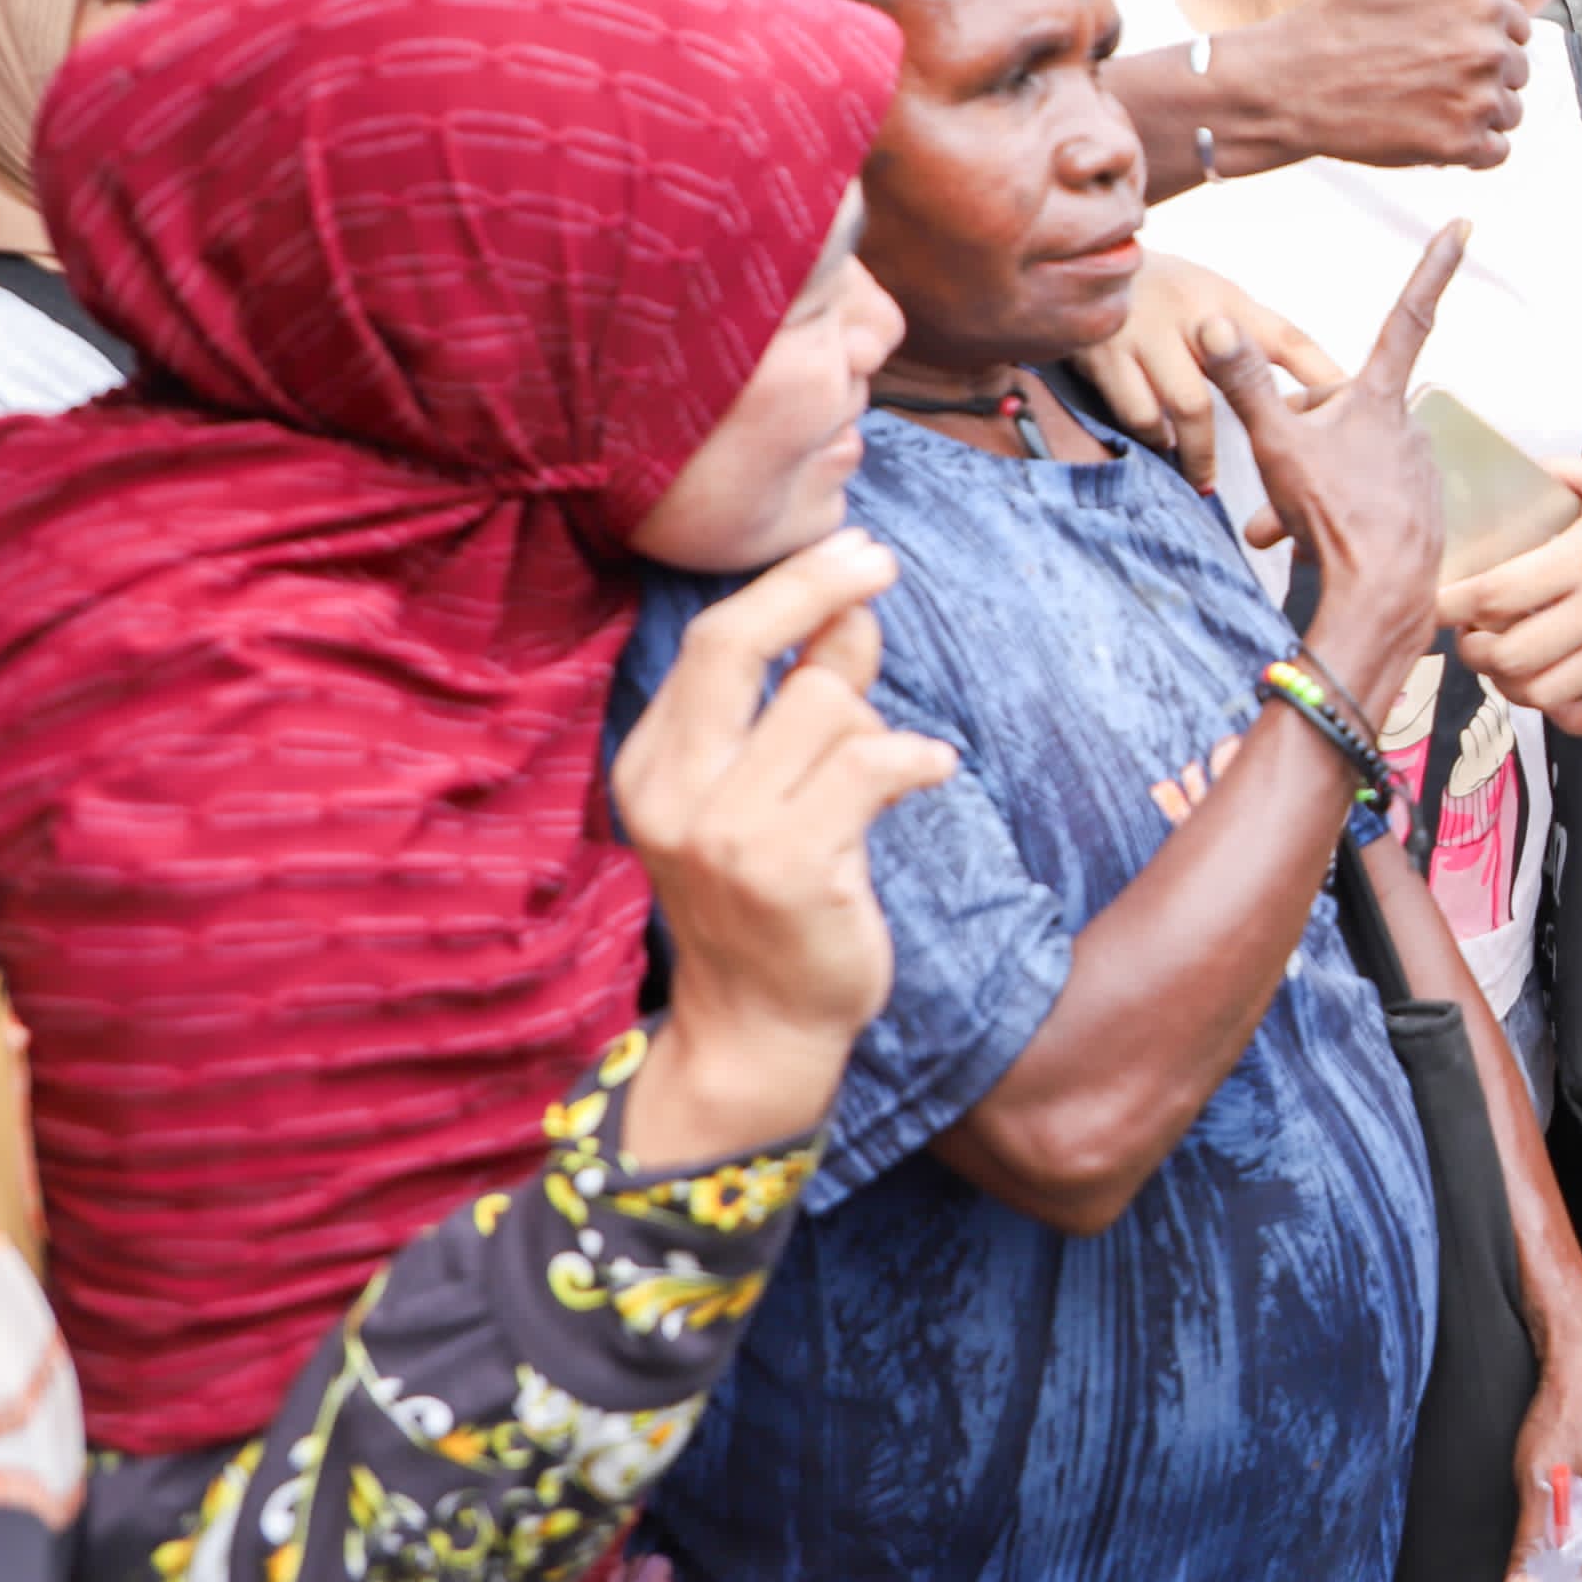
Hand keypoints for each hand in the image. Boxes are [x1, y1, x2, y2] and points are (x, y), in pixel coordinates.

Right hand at [611, 529, 954, 1167]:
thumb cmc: (774, 905)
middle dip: (815, 585)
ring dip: (874, 723)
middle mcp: (672, 792)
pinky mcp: (786, 866)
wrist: (760, 1031)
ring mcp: (723, 831)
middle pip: (737, 643)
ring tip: (880, 773)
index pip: (712, 643)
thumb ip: (801, 702)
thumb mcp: (767, 794)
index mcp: (652, 766)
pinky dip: (916, 759)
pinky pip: (871, 764)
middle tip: (879, 561)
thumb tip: (848, 610)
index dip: (787, 587)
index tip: (850, 550)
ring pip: (824, 704)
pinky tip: (928, 775)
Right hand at [1073, 254, 1343, 493]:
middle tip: (1267, 479)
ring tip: (1205, 477)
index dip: (1323, 376)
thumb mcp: (1222, 301)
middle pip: (1242, 382)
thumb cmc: (1172, 293)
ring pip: (1187, 406)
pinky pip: (1136, 411)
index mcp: (1228, 301)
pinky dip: (1153, 435)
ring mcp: (1144, 332)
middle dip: (1257, 427)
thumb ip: (1265, 342)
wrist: (1087, 257)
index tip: (1351, 410)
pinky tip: (1161, 444)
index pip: (1289, 339)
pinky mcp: (1102, 352)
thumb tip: (1331, 387)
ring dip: (1198, 450)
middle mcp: (1190, 313)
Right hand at [1207, 224, 1459, 692]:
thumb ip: (1245, 382)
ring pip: (1350, 460)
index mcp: (1381, 397)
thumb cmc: (1337, 515)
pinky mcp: (1421, 513)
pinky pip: (1367, 499)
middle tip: (1269, 480)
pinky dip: (1336, 515)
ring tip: (1280, 528)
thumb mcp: (1278, 443)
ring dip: (1310, 486)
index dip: (1434, 264)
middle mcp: (1410, 426)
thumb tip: (1213, 323)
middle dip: (1300, 437)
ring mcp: (1418, 471)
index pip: (1408, 312)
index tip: (1464, 223)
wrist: (1384, 598)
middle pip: (1345, 409)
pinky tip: (1317, 545)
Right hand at [1256, 0, 1529, 170]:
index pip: (1516, 29)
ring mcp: (1476, 104)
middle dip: (1480, 74)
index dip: (1478, 35)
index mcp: (1486, 7)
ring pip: (1507, 113)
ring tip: (1426, 99)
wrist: (1296, 80)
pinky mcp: (1460, 148)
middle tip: (1424, 71)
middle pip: (1515, 73)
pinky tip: (1432, 127)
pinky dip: (1470, 148)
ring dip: (1477, 112)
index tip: (1435, 39)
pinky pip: (1495, 154)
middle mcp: (1490, 55)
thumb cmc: (1342, 12)